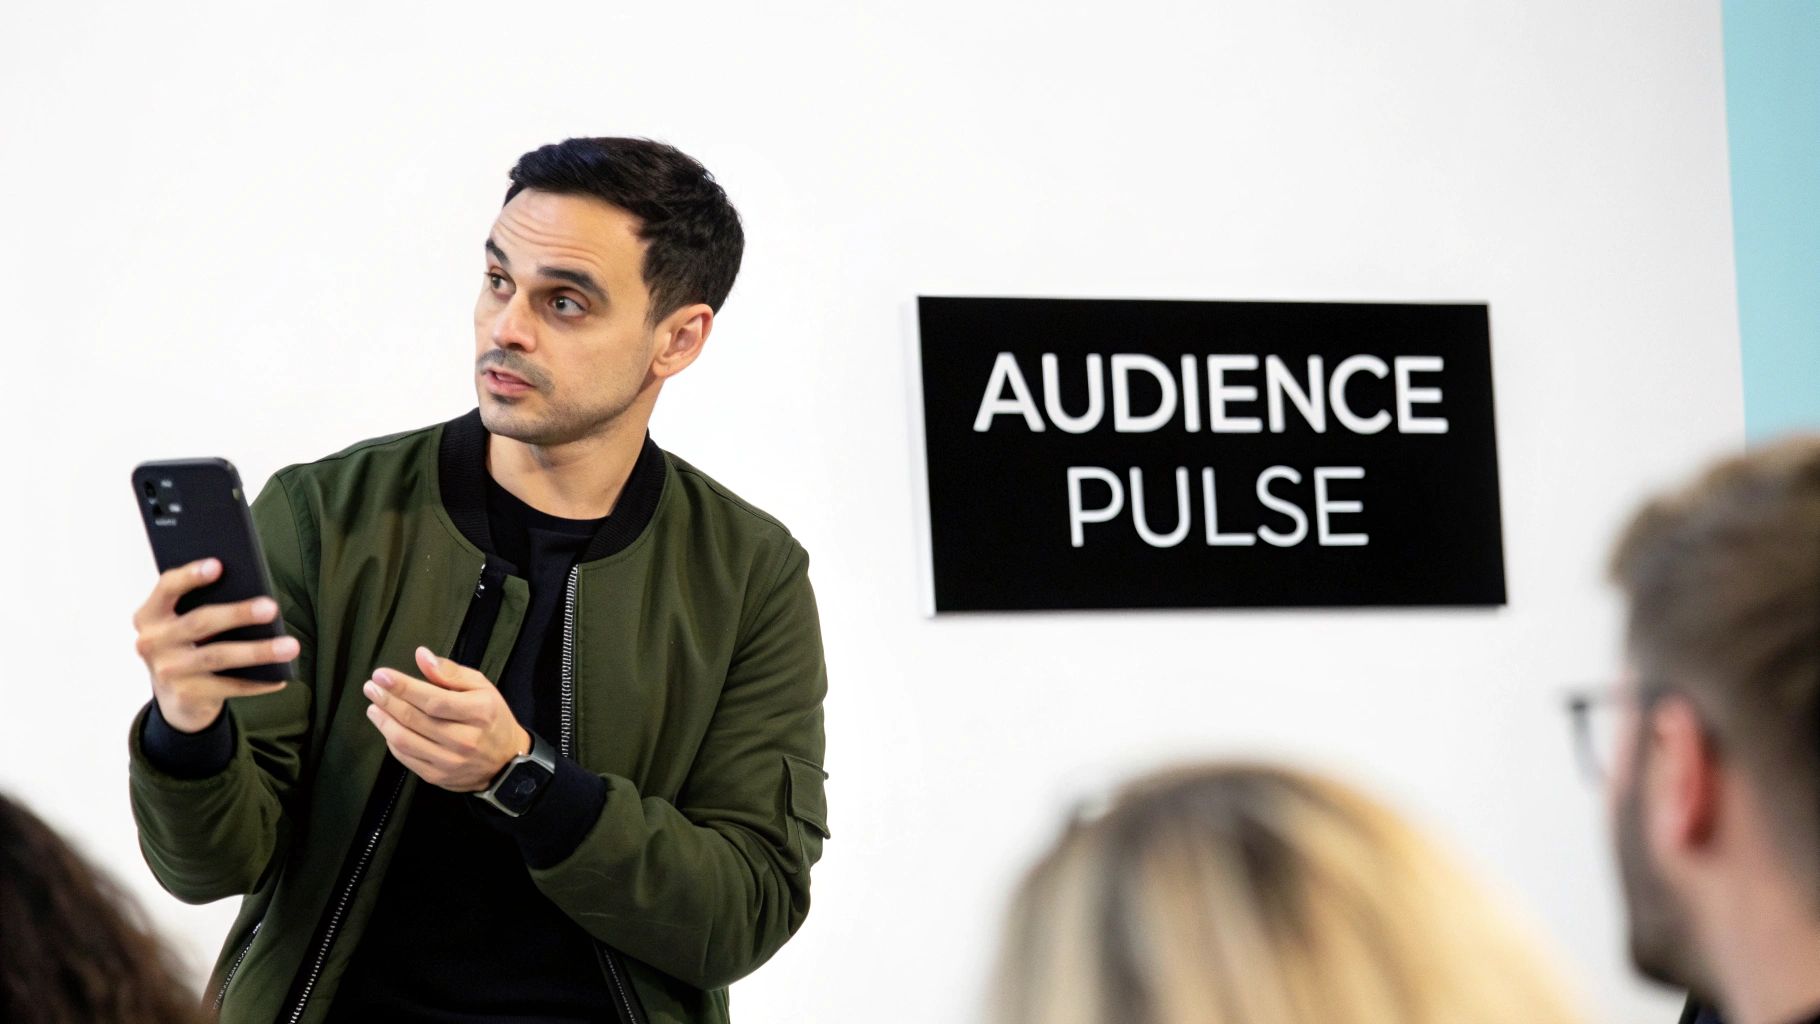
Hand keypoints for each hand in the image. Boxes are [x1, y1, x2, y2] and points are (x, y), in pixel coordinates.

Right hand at [133, 557, 296, 732]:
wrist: (176, 696)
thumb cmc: (190, 643)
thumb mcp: (187, 621)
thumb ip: (205, 603)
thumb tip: (253, 593)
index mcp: (150, 614)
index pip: (167, 587)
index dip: (191, 575)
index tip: (219, 565)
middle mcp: (152, 642)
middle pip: (200, 622)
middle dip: (238, 614)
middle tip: (272, 608)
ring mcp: (167, 671)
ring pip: (218, 656)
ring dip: (258, 651)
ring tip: (291, 646)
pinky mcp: (185, 695)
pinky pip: (229, 686)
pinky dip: (257, 681)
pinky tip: (280, 676)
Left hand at [363, 646, 530, 792]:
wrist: (506, 760)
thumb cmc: (491, 717)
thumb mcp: (481, 686)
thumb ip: (450, 672)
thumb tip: (421, 656)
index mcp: (479, 712)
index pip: (434, 699)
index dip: (404, 687)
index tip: (381, 675)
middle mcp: (465, 739)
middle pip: (415, 719)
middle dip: (387, 701)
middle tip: (371, 688)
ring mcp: (450, 761)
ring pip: (406, 741)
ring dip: (384, 722)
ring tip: (374, 707)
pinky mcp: (438, 777)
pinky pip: (406, 758)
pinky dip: (392, 741)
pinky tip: (388, 727)